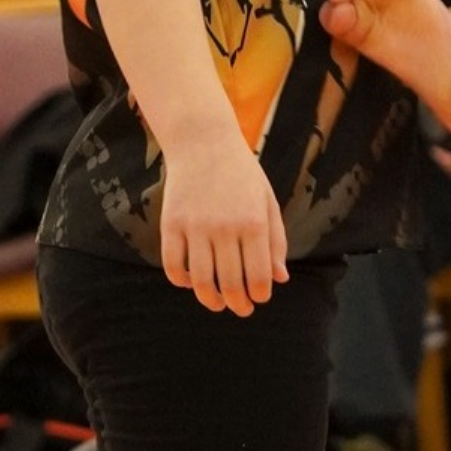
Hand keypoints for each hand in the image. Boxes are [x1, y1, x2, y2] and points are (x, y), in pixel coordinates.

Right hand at [157, 135, 288, 313]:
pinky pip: (173, 264)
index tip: (259, 298)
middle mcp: (225, 227)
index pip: (258, 275)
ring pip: (200, 280)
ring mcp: (195, 226)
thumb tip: (279, 279)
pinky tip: (190, 283)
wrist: (203, 141)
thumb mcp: (267, 202)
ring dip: (210, 300)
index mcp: (254, 223)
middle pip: (230, 283)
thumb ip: (276, 241)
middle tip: (241, 309)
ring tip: (217, 303)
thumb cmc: (242, 174)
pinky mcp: (171, 224)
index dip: (259, 294)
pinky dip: (181, 281)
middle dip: (238, 304)